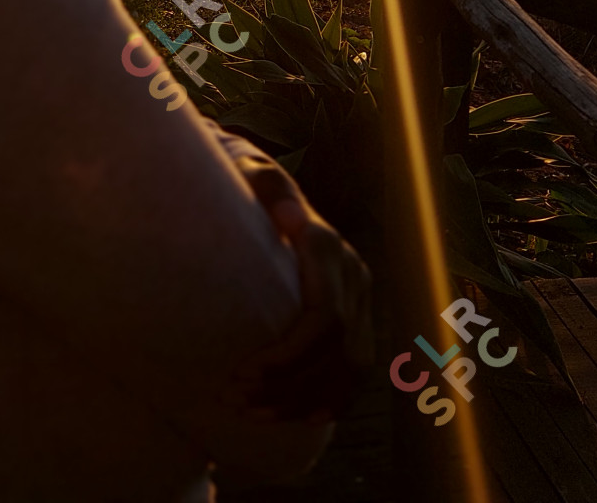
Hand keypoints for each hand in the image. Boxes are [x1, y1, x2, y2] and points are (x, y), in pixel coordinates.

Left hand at [223, 159, 372, 424]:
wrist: (262, 186)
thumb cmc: (243, 186)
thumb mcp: (251, 177)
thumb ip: (269, 190)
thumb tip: (290, 216)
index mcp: (328, 246)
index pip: (324, 317)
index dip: (288, 356)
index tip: (242, 374)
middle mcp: (353, 272)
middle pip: (337, 348)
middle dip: (288, 384)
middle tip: (236, 401)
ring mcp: (360, 295)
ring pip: (350, 366)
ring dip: (304, 399)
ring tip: (254, 415)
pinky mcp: (358, 314)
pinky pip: (357, 369)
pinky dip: (332, 399)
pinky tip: (302, 418)